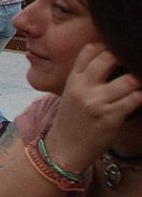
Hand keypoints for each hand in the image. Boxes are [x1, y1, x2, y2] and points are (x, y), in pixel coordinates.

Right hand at [45, 44, 141, 170]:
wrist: (63, 150)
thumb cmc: (71, 122)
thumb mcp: (71, 94)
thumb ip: (86, 77)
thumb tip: (110, 60)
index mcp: (73, 80)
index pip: (90, 50)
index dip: (107, 46)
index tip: (118, 51)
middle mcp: (83, 88)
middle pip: (110, 57)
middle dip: (126, 58)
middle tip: (134, 64)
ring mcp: (96, 103)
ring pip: (130, 80)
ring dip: (139, 80)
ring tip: (139, 83)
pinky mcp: (110, 117)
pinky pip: (135, 99)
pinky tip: (140, 97)